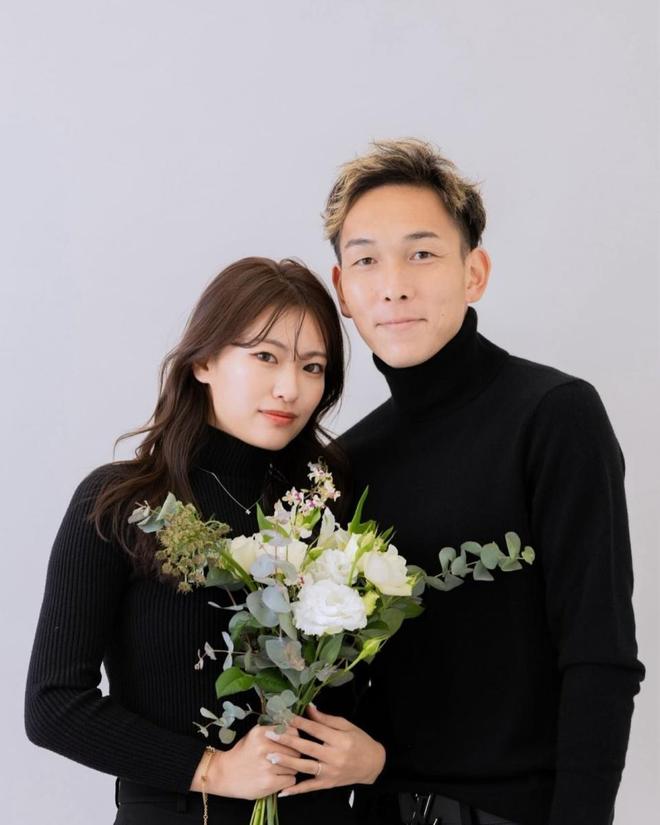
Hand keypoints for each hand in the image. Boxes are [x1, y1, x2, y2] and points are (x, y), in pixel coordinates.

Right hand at [190, 724, 301, 799]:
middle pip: (296, 751)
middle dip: (294, 755)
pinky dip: (286, 780)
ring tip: (279, 769)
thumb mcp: (255, 735)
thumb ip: (274, 731)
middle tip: (286, 759)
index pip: (293, 733)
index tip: (290, 745)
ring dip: (290, 769)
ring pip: (295, 766)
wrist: (224, 774)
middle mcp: (265, 748)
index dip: (294, 740)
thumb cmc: (243, 753)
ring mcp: (267, 766)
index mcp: (262, 733)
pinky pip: (290, 780)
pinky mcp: (268, 783)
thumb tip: (296, 728)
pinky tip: (277, 778)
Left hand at [264, 704, 385, 796]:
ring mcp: (331, 772)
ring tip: (271, 756)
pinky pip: (310, 787)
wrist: (374, 764)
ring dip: (287, 762)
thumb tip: (309, 708)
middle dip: (287, 740)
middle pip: (307, 747)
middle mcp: (335, 756)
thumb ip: (326, 719)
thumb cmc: (360, 741)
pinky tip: (283, 790)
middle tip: (270, 734)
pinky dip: (297, 790)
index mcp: (340, 739)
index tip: (284, 716)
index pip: (316, 729)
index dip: (299, 722)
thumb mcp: (346, 726)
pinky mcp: (329, 783)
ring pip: (306, 767)